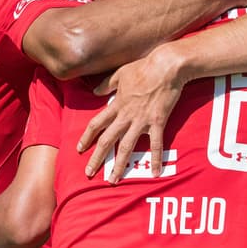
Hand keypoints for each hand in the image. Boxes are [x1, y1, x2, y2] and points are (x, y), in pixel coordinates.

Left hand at [76, 48, 183, 182]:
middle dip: (97, 158)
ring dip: (119, 165)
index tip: (80, 149)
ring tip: (113, 180)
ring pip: (127, 147)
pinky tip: (155, 173)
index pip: (96, 124)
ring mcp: (142, 121)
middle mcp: (126, 116)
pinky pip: (156, 145)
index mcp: (116, 105)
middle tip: (89, 173)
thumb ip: (106, 84)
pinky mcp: (158, 123)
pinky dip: (156, 160)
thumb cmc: (143, 68)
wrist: (166, 67)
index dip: (86, 137)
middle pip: (107, 140)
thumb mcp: (120, 74)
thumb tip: (94, 91)